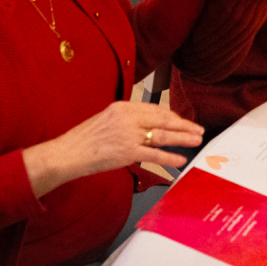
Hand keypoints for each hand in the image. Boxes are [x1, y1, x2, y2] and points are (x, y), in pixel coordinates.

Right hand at [23, 101, 204, 195]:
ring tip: (196, 139)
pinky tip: (181, 158)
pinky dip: (170, 157)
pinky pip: (154, 155)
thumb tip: (146, 126)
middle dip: (183, 125)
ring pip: (163, 135)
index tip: (182, 121)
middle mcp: (128, 118)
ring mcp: (129, 135)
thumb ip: (127, 120)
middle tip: (198, 129)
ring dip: (182, 138)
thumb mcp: (106, 119)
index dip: (172, 116)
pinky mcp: (128, 152)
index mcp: (124, 107)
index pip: (155, 109)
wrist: (68, 152)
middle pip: (163, 120)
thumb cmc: (85, 139)